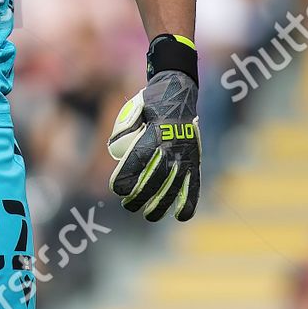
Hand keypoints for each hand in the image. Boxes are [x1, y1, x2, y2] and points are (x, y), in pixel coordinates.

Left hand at [106, 70, 200, 220]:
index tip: (116, 189)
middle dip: (141, 195)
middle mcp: (173, 144)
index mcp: (156, 132)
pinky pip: (194, 182)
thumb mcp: (134, 109)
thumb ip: (124, 128)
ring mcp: (186, 153)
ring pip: (174, 183)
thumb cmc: (151, 103)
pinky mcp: (194, 158)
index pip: (139, 158)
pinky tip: (181, 216)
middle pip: (156, 176)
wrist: (179, 92)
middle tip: (128, 206)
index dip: (127, 176)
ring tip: (149, 216)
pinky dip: (190, 200)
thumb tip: (113, 148)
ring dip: (162, 203)